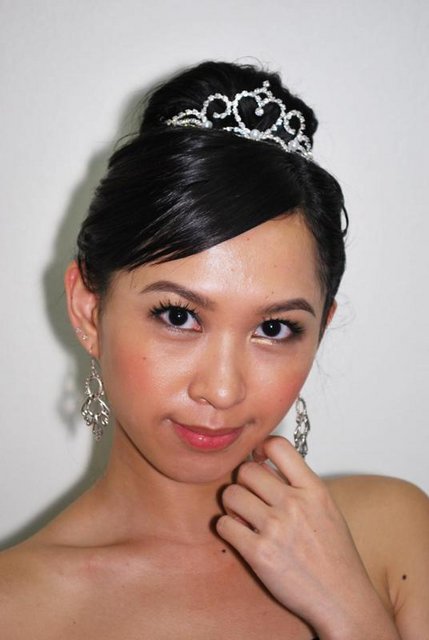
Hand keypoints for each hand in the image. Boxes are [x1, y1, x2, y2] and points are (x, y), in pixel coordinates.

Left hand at [216, 436, 399, 638]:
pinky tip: (240, 535)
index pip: (278, 446)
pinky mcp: (258, 553)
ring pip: (231, 494)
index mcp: (314, 490)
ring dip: (232, 504)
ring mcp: (275, 528)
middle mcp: (294, 504)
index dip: (261, 448)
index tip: (258, 458)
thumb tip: (265, 463)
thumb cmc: (336, 557)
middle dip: (244, 481)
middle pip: (247, 470)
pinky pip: (224, 525)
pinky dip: (227, 528)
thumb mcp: (327, 509)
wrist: (343, 600)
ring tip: (243, 515)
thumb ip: (299, 485)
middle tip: (250, 495)